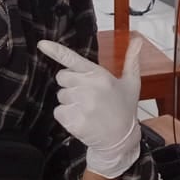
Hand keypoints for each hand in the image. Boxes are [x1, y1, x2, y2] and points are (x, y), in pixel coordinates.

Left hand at [37, 38, 141, 178]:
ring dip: (70, 101)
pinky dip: (67, 116)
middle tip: (88, 94)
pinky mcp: (73, 120)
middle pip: (62, 77)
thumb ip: (132, 60)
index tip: (42, 44)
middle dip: (71, 84)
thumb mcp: (132, 82)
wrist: (122, 139)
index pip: (74, 60)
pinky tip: (82, 118)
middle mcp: (90, 88)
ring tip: (88, 109)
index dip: (56, 51)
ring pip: (61, 96)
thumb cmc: (125, 108)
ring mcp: (81, 105)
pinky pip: (59, 111)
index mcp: (101, 75)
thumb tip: (137, 40)